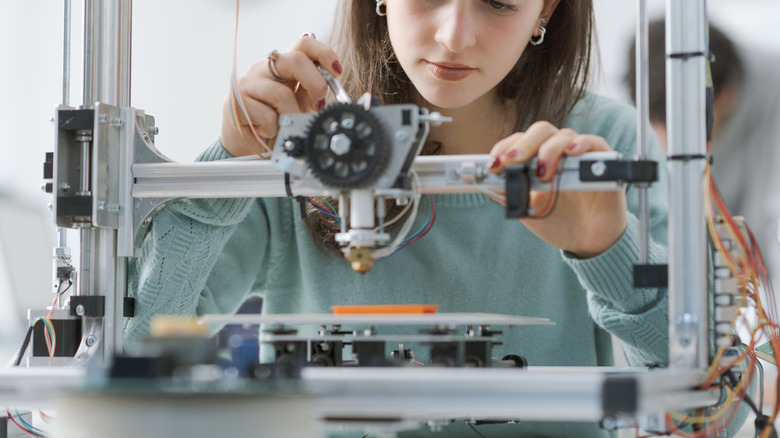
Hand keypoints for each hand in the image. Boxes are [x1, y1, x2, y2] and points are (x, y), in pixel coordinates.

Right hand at [221, 36, 342, 156]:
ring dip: (293, 116)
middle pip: (295, 60)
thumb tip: (329, 96)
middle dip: (315, 84)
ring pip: (281, 94)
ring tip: (289, 127)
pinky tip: (269, 131)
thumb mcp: (299, 107)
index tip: (337, 71)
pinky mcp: (236, 101)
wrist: (246, 143)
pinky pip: (266, 116)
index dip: (324, 53)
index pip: (304, 45)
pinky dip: (274, 129)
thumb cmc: (275, 122)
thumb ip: (312, 96)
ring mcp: (248, 83)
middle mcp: (264, 69)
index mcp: (283, 67)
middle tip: (317, 104)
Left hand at [488, 121, 627, 257]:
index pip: (519, 141)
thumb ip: (510, 194)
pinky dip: (581, 144)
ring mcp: (580, 155)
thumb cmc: (559, 221)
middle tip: (511, 162)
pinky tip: (571, 152)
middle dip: (523, 145)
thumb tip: (486, 181)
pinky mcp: (603, 161)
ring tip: (542, 173)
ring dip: (548, 151)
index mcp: (537, 158)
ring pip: (563, 136)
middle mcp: (558, 151)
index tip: (494, 164)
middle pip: (540, 131)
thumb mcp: (528, 209)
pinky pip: (593, 142)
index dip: (504, 148)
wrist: (588, 241)